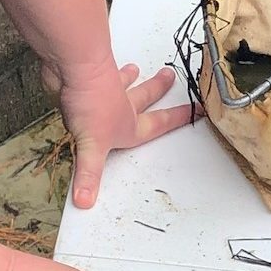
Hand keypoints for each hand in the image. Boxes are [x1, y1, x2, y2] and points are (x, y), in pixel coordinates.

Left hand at [45, 57, 192, 207]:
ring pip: (123, 83)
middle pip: (145, 97)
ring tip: (135, 69)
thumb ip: (88, 175)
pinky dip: (100, 74)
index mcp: (130, 124)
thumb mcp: (91, 146)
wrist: (73, 69)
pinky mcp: (87, 80)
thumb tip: (85, 201)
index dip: (179, 118)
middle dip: (157, 89)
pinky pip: (95, 79)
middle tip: (170, 77)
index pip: (160, 124)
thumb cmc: (91, 103)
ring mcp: (106, 89)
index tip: (197, 111)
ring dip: (129, 78)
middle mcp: (122, 105)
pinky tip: (97, 70)